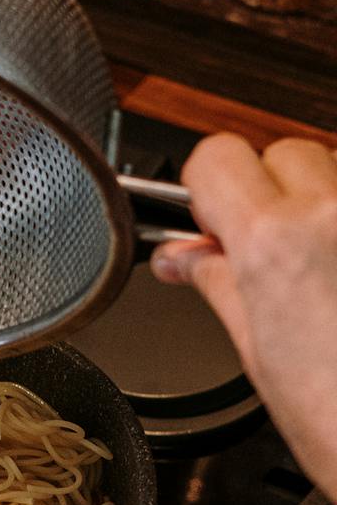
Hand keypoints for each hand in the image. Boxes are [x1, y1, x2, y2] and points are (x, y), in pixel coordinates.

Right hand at [151, 133, 336, 494]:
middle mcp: (334, 215)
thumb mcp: (257, 354)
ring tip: (322, 275)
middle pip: (282, 151)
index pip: (216, 158)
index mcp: (274, 243)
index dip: (206, 190)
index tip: (210, 222)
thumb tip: (183, 256)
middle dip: (268, 192)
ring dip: (321, 207)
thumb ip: (217, 283)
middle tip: (268, 254)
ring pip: (335, 171)